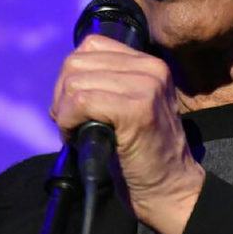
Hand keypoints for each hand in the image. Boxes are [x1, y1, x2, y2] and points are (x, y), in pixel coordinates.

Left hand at [50, 34, 204, 233]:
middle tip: (71, 123)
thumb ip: (108, 81)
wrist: (170, 189)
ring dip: (64, 112)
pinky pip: (82, 101)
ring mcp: (147, 86)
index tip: (75, 105)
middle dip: (62, 95)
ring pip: (76, 82)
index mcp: (149, 62)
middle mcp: (151, 68)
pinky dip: (69, 122)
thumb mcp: (129, 104)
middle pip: (77, 62)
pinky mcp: (137, 109)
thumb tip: (67, 74)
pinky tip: (79, 138)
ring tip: (77, 133)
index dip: (72, 75)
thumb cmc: (141, 152)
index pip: (91, 44)